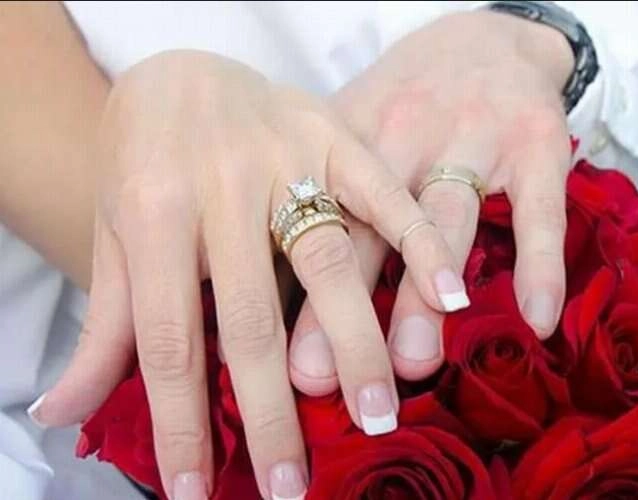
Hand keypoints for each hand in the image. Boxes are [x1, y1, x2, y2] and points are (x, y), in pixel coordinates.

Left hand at [31, 51, 459, 498]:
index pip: (169, 341)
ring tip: (377, 413)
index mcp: (153, 213)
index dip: (181, 425)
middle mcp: (221, 186)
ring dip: (356, 343)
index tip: (198, 493)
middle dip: (274, 410)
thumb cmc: (142, 161)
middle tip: (294, 483)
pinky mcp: (335, 136)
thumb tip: (61, 412)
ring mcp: (286, 157)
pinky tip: (449, 297)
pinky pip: (383, 193)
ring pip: (326, 260)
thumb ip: (105, 326)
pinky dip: (418, 243)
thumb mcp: (112, 236)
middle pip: (252, 316)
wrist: (178, 70)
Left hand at [289, 11, 574, 392]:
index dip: (291, 293)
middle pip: (365, 229)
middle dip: (340, 308)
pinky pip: (539, 209)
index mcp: (346, 138)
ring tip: (411, 362)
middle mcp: (402, 136)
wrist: (485, 36)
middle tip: (318, 376)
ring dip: (426, 294)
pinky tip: (536, 318)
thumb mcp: (348, 129)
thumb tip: (258, 286)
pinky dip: (539, 264)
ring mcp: (472, 137)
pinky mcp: (535, 141)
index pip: (311, 222)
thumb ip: (312, 194)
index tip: (270, 361)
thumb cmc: (404, 99)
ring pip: (443, 221)